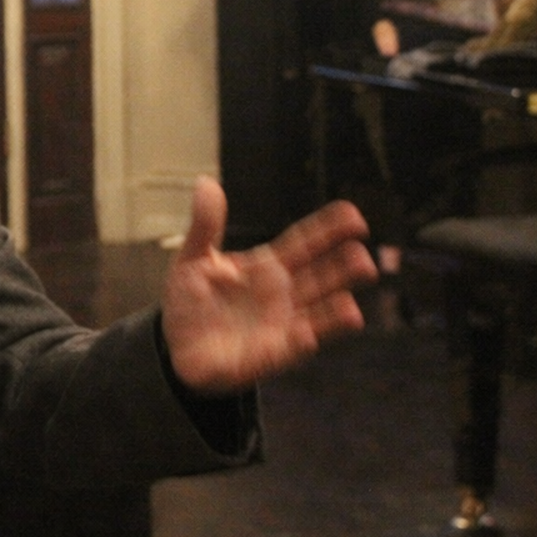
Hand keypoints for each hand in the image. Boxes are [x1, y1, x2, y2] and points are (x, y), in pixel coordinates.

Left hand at [161, 177, 376, 393]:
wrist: (174, 350)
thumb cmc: (189, 303)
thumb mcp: (192, 259)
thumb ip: (205, 225)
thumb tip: (206, 182)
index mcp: (266, 266)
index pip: (304, 243)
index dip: (327, 229)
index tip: (352, 214)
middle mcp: (282, 294)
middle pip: (321, 276)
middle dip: (343, 266)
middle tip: (362, 253)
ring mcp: (282, 324)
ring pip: (320, 311)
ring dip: (338, 303)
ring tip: (353, 301)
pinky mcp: (273, 354)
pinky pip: (296, 346)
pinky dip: (306, 338)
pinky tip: (312, 332)